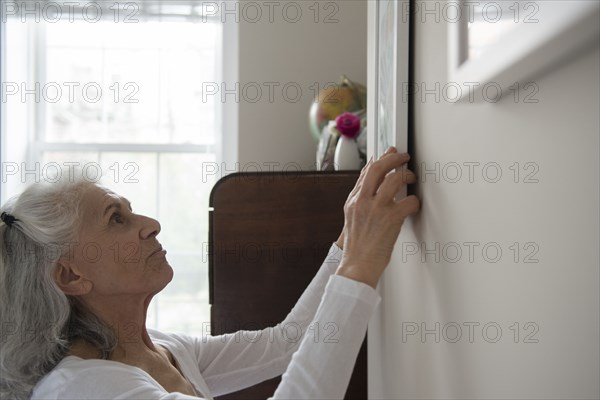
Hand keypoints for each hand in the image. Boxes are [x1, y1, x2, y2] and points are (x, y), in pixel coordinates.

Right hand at [335, 146, 419, 287]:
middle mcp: (362, 201)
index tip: (387, 154)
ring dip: (406, 176)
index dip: (378, 160)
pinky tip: (414, 205)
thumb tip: (371, 191)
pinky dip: (414, 201)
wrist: (357, 266)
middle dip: (393, 158)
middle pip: (378, 168)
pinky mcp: (390, 218)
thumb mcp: (352, 221)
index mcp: (353, 202)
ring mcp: (376, 208)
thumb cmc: (357, 249)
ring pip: (394, 179)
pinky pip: (409, 201)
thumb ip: (362, 204)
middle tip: (403, 157)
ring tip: (411, 178)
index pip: (365, 173)